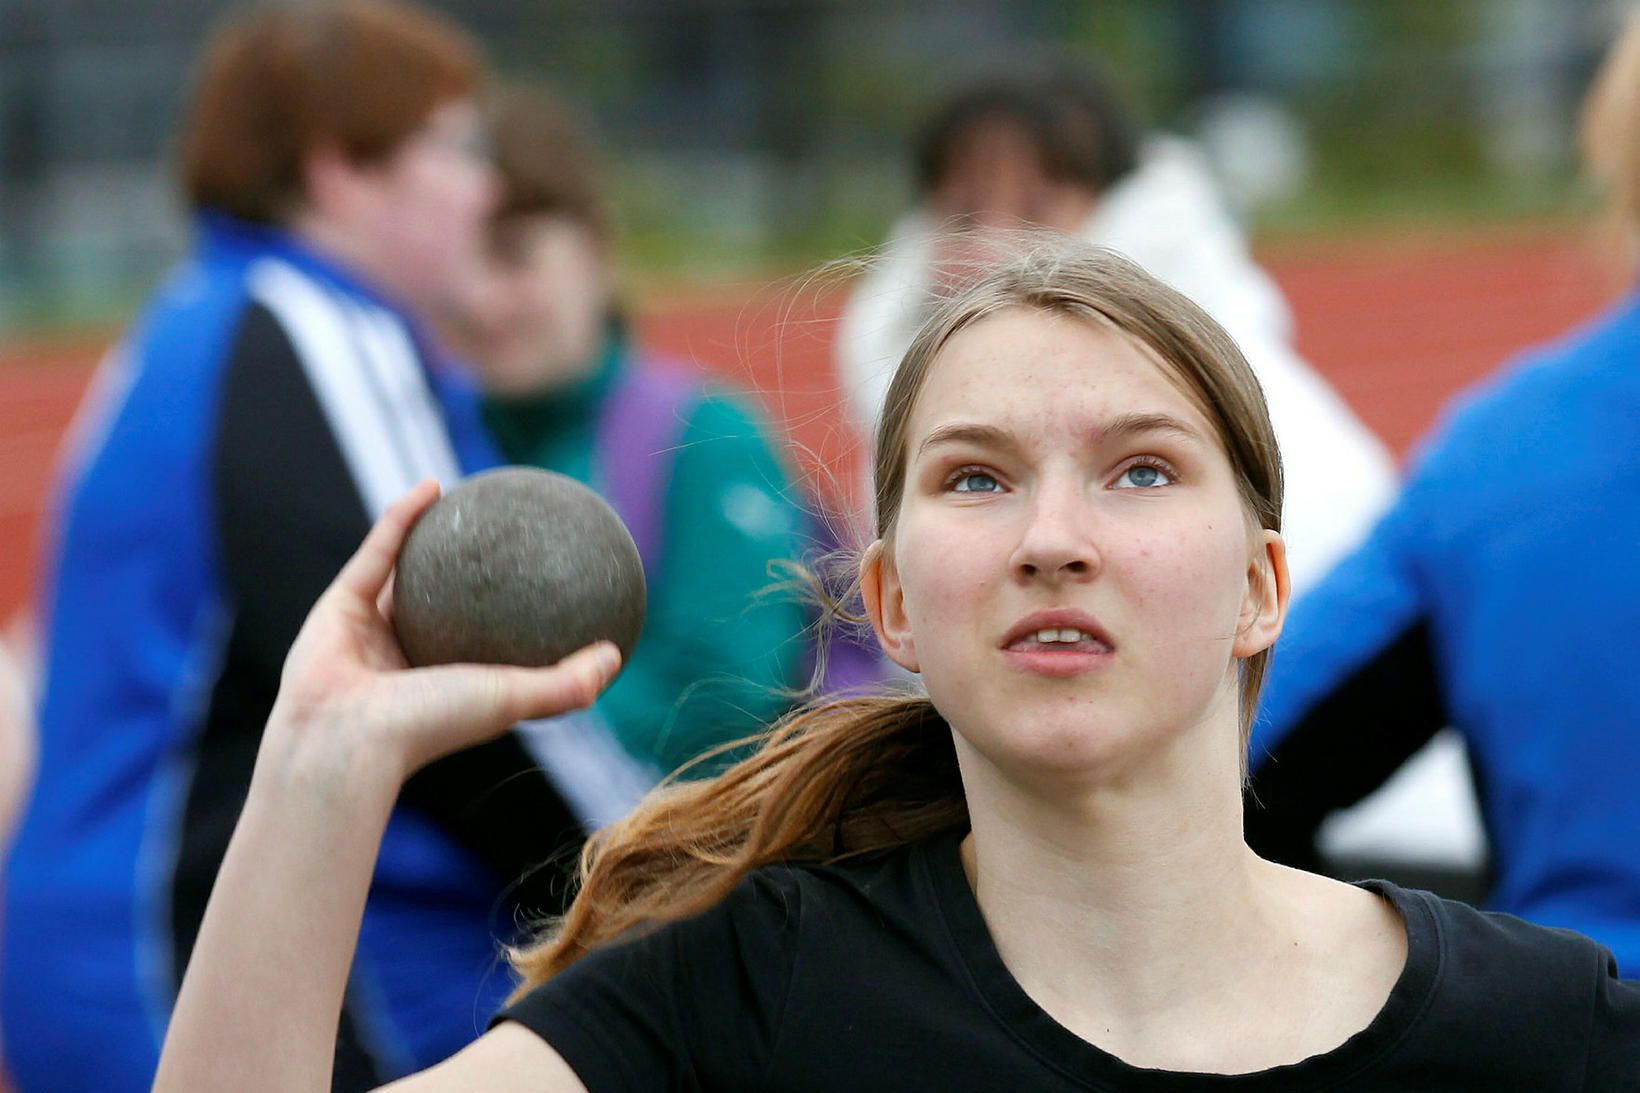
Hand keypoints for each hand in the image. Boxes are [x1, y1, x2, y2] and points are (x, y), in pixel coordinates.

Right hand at [266, 480, 621, 782]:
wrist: (343, 738)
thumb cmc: (429, 726)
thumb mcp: (512, 698)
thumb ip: (565, 683)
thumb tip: (616, 656)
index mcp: (449, 687)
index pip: (489, 647)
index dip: (515, 617)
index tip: (549, 584)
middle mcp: (409, 660)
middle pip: (446, 608)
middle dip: (474, 575)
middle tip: (512, 537)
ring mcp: (371, 633)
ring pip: (406, 575)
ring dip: (433, 537)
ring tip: (472, 503)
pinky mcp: (339, 606)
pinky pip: (379, 552)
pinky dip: (404, 518)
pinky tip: (436, 486)